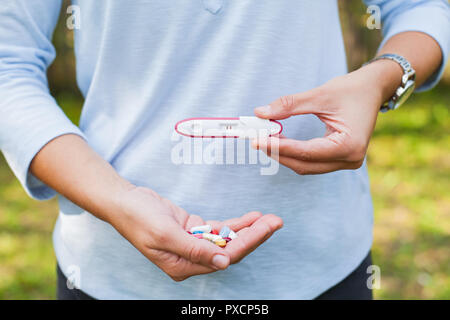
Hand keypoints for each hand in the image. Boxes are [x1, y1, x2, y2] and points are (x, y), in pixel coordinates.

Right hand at [108, 186, 282, 280]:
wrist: (124, 201)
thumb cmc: (139, 218)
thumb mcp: (166, 234)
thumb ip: (195, 250)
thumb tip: (224, 262)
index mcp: (183, 266)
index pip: (224, 257)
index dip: (247, 243)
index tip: (266, 228)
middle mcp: (191, 259)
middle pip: (230, 249)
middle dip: (255, 236)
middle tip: (276, 221)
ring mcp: (193, 244)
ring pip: (228, 239)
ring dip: (249, 229)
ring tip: (270, 219)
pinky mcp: (194, 230)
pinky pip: (219, 229)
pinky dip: (236, 223)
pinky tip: (252, 217)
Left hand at [252, 61, 400, 174]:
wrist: (372, 89)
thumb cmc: (351, 90)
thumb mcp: (320, 95)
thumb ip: (289, 105)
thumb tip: (260, 113)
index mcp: (349, 145)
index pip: (306, 152)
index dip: (279, 147)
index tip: (257, 140)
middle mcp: (350, 159)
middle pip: (304, 164)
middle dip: (278, 153)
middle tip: (255, 139)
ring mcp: (346, 162)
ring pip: (306, 166)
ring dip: (284, 154)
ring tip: (264, 139)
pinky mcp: (340, 159)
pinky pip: (311, 162)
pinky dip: (293, 153)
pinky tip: (278, 142)